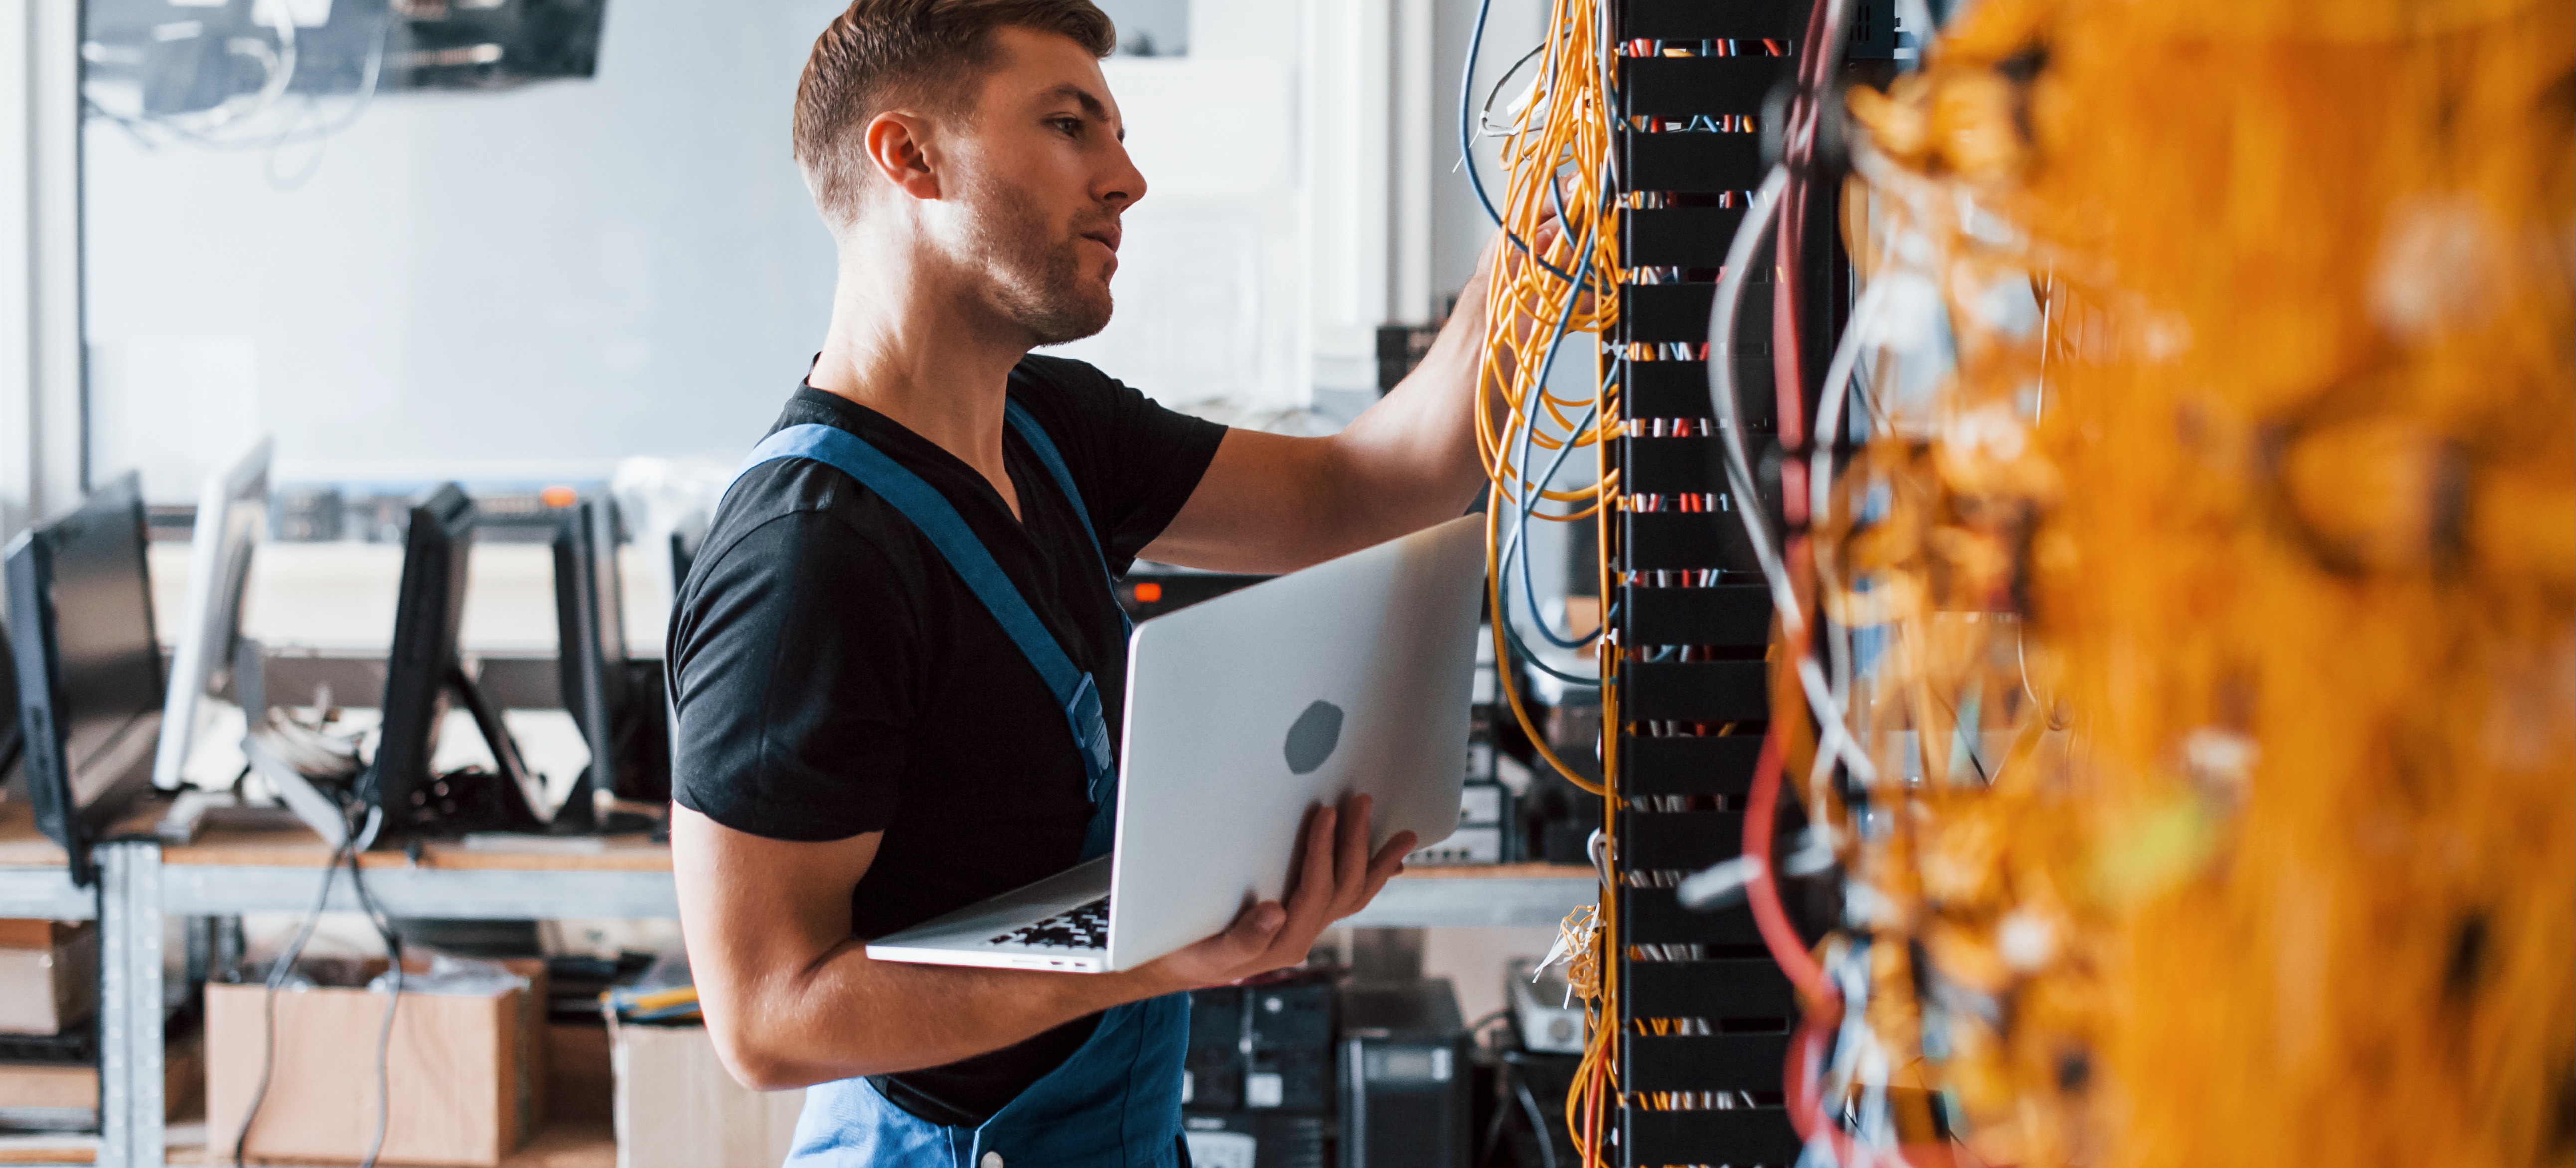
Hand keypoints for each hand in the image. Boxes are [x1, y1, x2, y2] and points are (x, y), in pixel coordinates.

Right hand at [1142, 794, 1415, 991]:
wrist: (1179, 967)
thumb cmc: (1189, 955)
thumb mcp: (1209, 952)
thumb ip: (1243, 937)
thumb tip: (1275, 911)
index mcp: (1286, 941)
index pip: (1315, 891)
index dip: (1323, 851)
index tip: (1326, 812)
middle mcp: (1304, 934)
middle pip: (1345, 888)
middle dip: (1357, 844)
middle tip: (1361, 801)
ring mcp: (1307, 926)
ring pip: (1354, 894)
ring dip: (1377, 861)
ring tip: (1403, 836)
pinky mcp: (1302, 917)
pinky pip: (1346, 897)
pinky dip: (1370, 877)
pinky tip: (1387, 863)